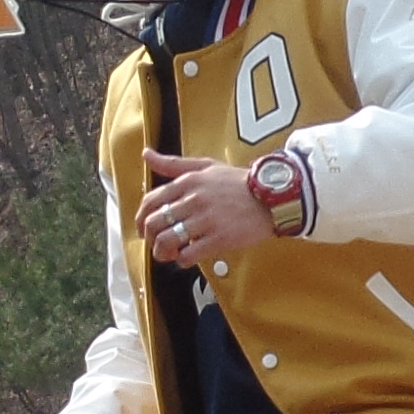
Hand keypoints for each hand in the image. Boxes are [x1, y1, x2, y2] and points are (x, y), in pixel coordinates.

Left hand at [138, 147, 272, 268]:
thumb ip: (173, 164)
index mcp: (188, 182)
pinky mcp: (220, 239)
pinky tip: (188, 257)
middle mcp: (194, 200)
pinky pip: (188, 255)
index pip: (150, 201)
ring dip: (162, 252)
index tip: (144, 228)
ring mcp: (206, 220)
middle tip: (157, 244)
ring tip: (170, 254)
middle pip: (154, 223)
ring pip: (167, 241)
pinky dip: (182, 260)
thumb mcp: (205, 166)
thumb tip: (146, 154)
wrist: (272, 197)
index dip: (141, 219)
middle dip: (150, 238)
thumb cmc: (238, 183)